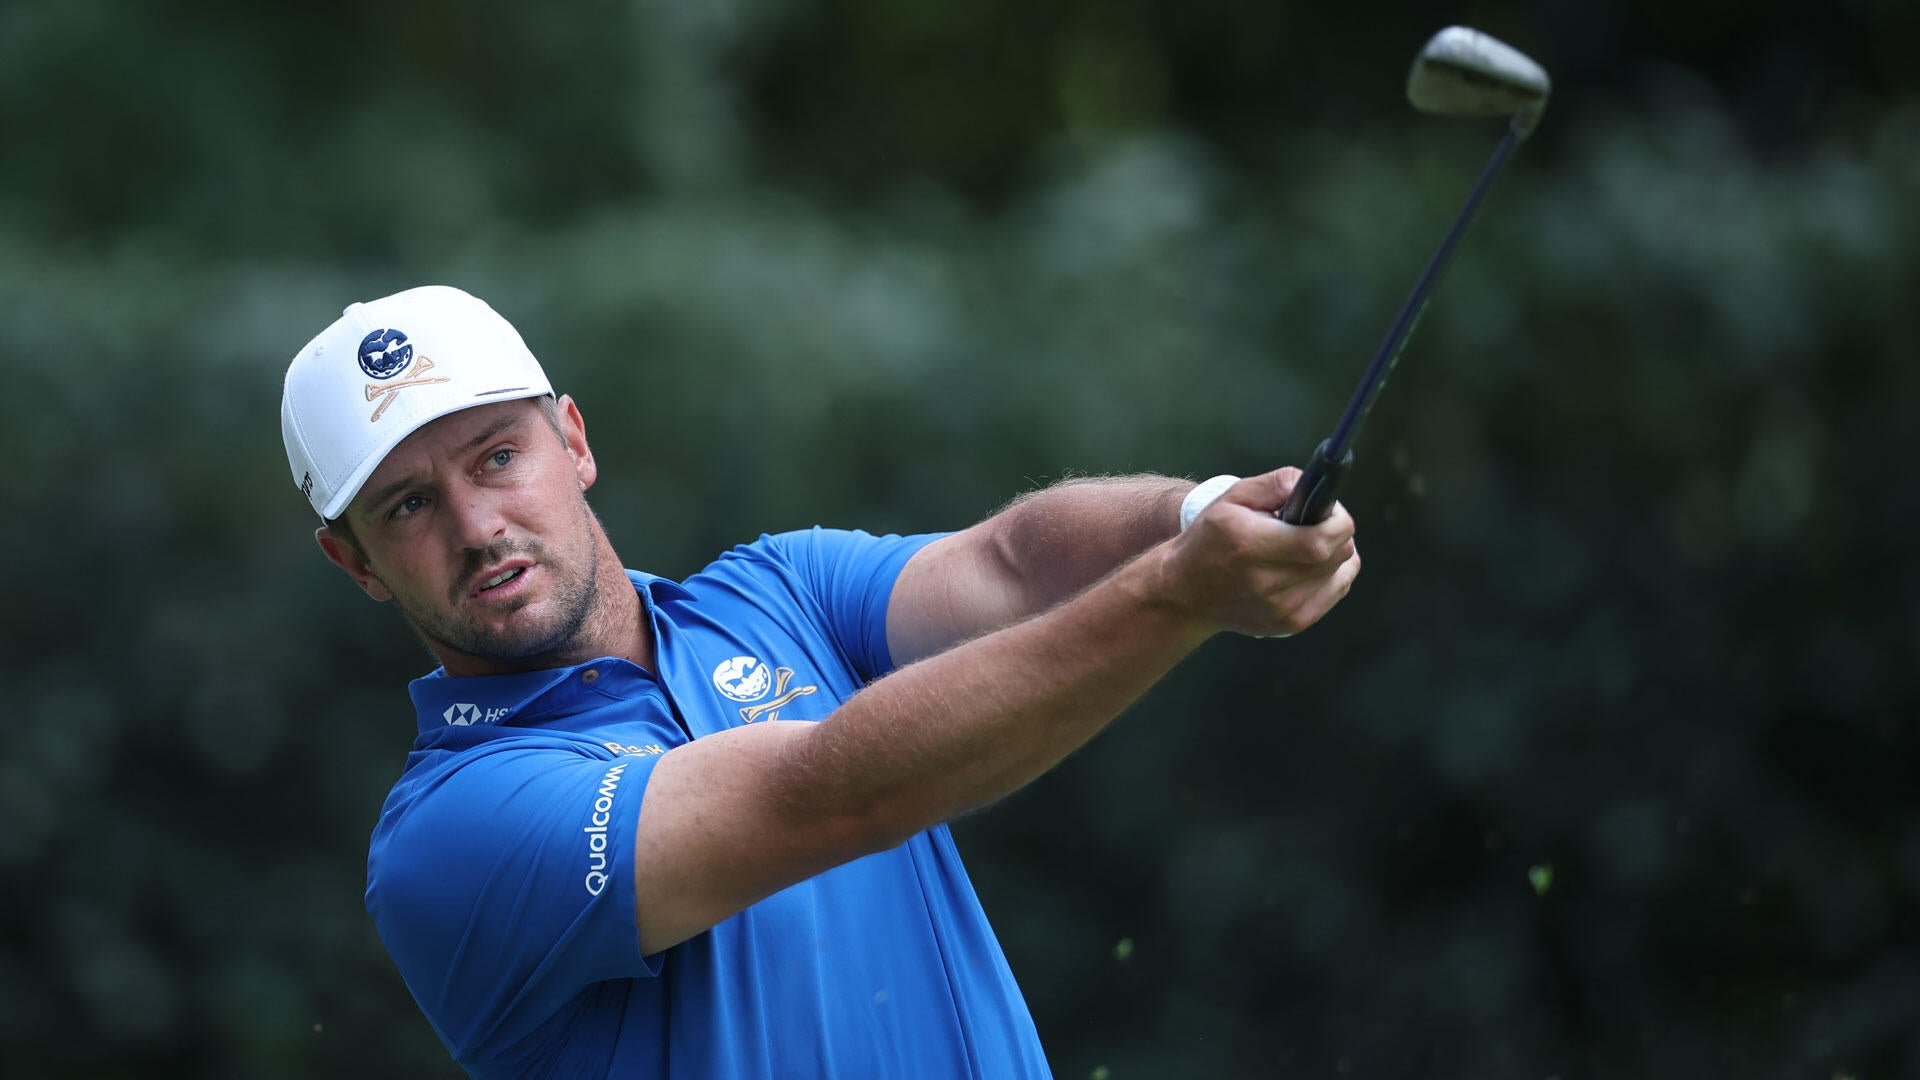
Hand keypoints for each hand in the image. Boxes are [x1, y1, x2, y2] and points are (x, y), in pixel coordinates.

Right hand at [1158, 467, 1359, 637]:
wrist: (1186, 592)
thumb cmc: (1210, 538)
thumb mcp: (1233, 497)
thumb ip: (1277, 483)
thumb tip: (1315, 485)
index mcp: (1251, 546)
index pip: (1319, 540)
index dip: (1336, 519)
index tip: (1328, 508)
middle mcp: (1267, 584)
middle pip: (1337, 554)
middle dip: (1336, 531)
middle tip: (1314, 522)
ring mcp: (1281, 609)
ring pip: (1342, 571)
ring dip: (1334, 552)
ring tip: (1306, 544)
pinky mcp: (1290, 624)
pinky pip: (1337, 591)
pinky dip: (1334, 573)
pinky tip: (1312, 564)